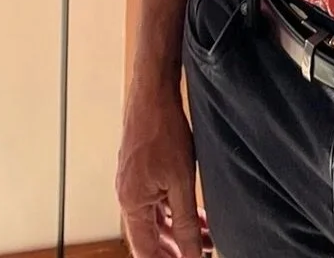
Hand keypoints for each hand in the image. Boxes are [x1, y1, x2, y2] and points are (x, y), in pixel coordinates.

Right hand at [116, 81, 201, 257]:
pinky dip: (175, 212)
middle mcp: (127, 195)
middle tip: (197, 256)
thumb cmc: (162, 129)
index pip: (145, 251)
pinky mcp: (141, 170)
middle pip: (149, 237)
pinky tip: (196, 215)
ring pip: (156, 220)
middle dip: (175, 251)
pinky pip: (157, 202)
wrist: (154, 92)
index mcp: (131, 203)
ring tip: (206, 240)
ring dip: (179, 232)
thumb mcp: (181, 183)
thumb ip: (187, 224)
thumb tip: (192, 255)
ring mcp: (133, 182)